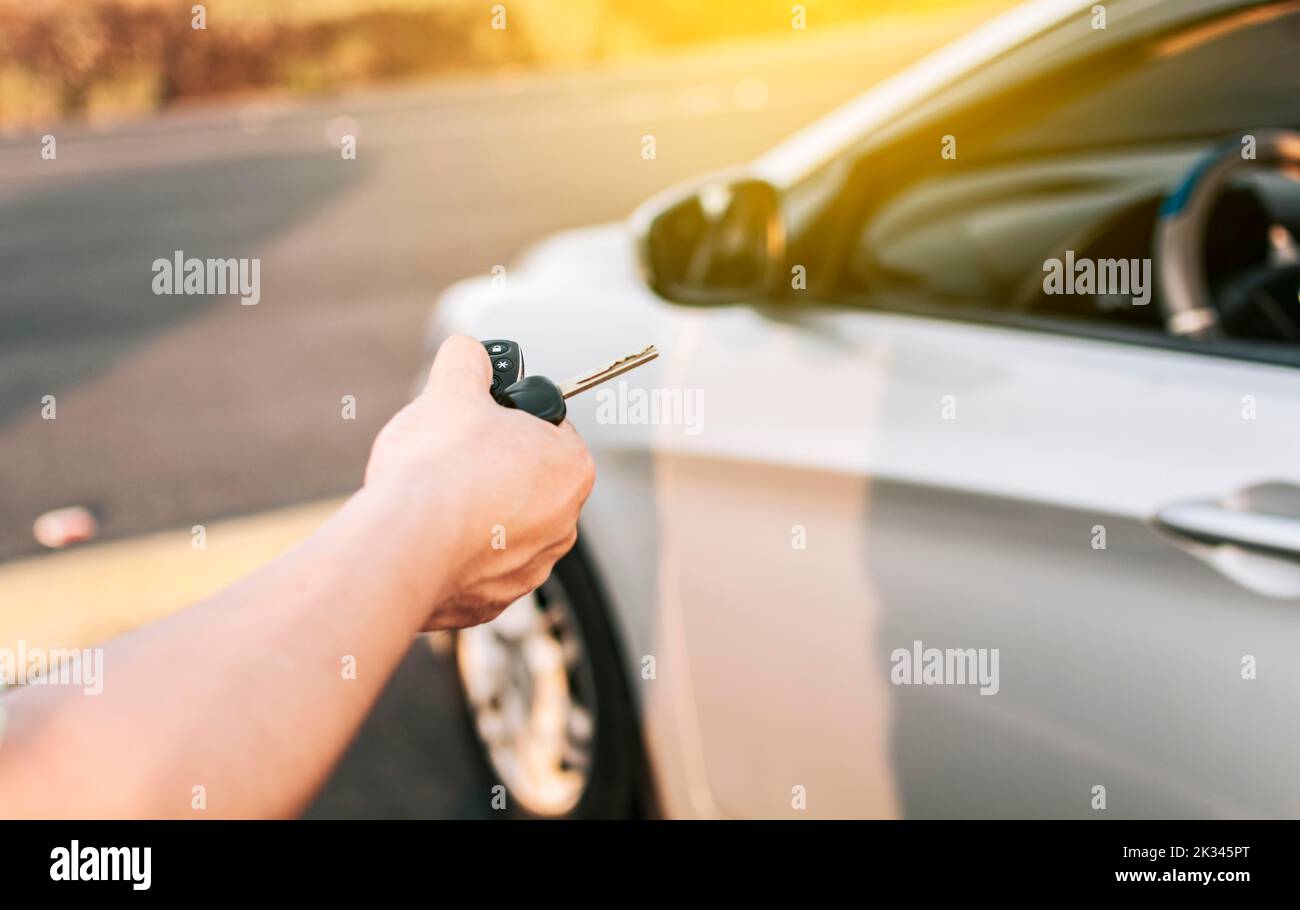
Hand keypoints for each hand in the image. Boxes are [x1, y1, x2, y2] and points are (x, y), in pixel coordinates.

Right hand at [364, 335, 594, 629]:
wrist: (402, 544)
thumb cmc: (438, 467)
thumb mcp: (453, 388)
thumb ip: (468, 361)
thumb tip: (469, 351)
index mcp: (571, 468)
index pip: (551, 431)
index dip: (511, 419)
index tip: (481, 421)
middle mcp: (563, 524)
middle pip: (526, 482)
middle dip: (491, 468)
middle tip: (449, 457)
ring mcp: (529, 569)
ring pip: (501, 528)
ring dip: (473, 513)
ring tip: (432, 498)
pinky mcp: (492, 602)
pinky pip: (475, 569)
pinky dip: (453, 553)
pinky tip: (425, 536)